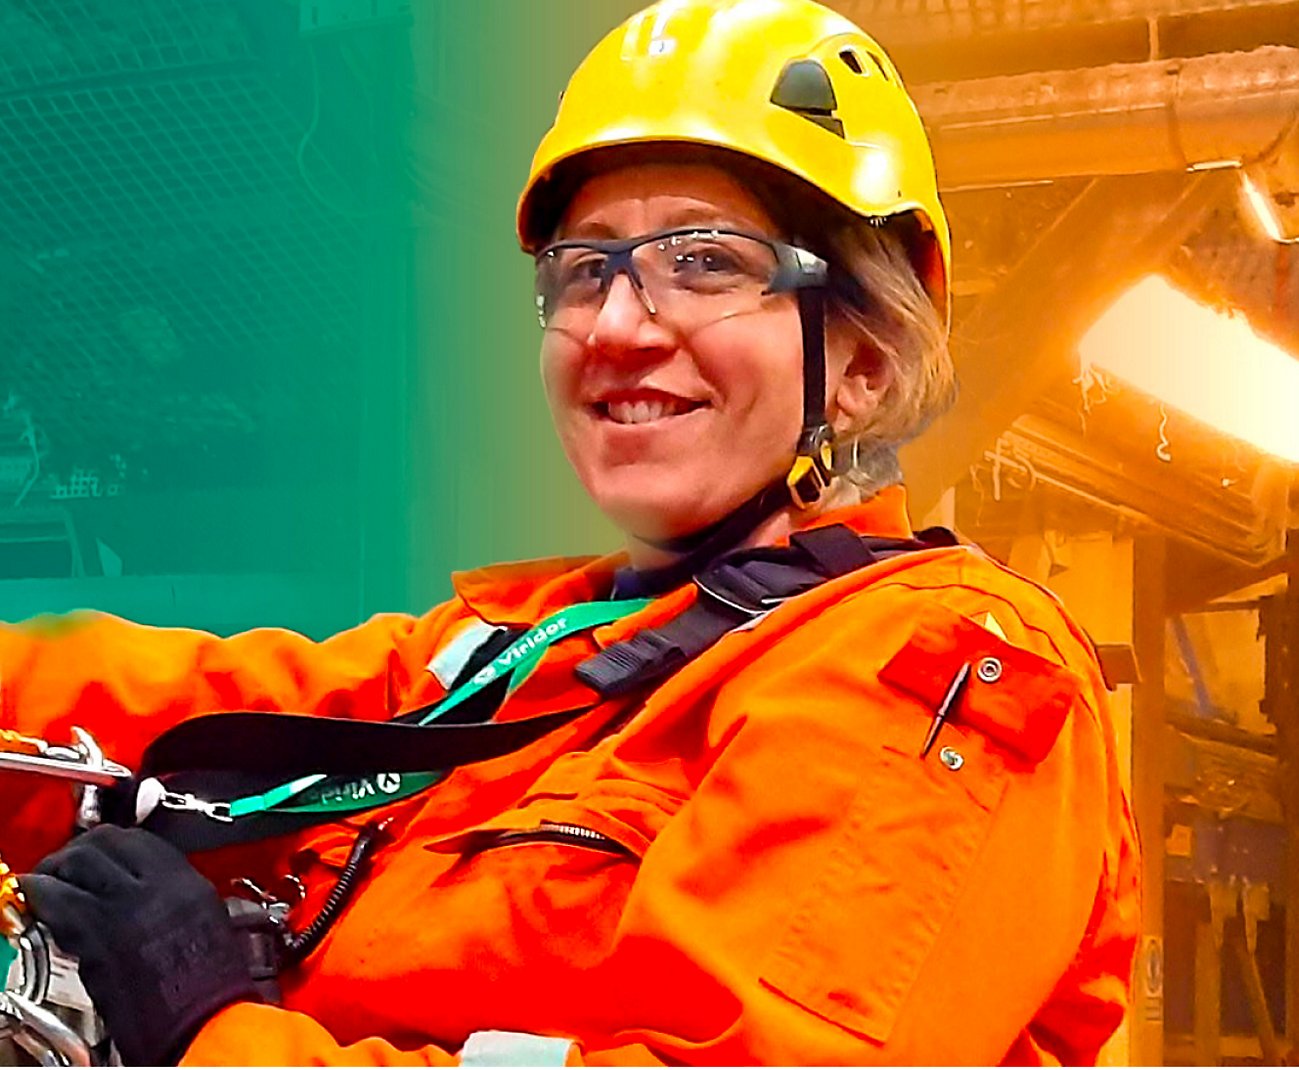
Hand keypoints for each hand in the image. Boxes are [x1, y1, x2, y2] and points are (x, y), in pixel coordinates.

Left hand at [22, 826, 260, 1065]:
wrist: (204, 1020)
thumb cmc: (207, 983)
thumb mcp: (201, 916)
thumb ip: (168, 892)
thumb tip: (132, 883)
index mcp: (185, 880)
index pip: (134, 839)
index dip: (107, 843)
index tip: (96, 853)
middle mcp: (155, 885)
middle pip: (102, 842)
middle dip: (78, 850)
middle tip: (67, 864)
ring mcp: (124, 907)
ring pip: (76, 863)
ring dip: (56, 868)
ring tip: (48, 880)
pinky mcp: (96, 935)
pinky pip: (57, 899)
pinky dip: (41, 893)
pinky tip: (38, 900)